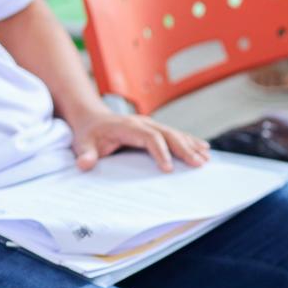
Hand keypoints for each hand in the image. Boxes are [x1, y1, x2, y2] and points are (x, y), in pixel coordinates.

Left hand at [70, 111, 209, 172]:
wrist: (92, 118)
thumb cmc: (88, 133)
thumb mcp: (82, 144)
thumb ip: (85, 154)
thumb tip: (85, 164)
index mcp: (129, 126)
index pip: (150, 137)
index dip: (160, 152)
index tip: (168, 169)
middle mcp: (144, 123)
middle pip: (168, 134)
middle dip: (185, 149)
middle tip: (199, 163)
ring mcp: (151, 124)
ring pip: (175, 133)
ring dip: (191, 145)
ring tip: (206, 158)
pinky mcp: (155, 129)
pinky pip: (175, 134)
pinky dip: (190, 141)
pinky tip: (203, 148)